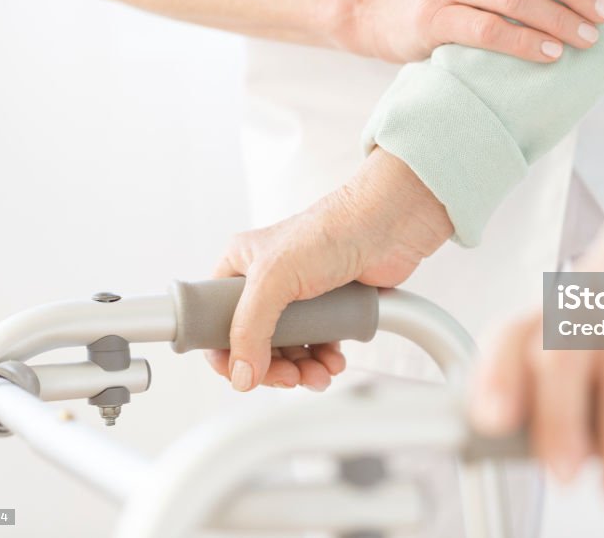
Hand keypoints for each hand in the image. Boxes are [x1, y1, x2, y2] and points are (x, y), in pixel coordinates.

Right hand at [206, 149, 452, 391]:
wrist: (388, 225)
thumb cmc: (330, 232)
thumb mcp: (274, 278)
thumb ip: (251, 329)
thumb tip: (243, 376)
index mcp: (240, 267)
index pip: (216, 321)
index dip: (227, 354)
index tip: (244, 376)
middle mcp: (267, 282)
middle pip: (254, 342)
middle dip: (273, 367)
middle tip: (290, 377)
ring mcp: (299, 296)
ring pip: (289, 348)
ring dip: (302, 369)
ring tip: (318, 374)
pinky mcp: (330, 306)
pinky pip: (318, 345)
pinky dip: (324, 360)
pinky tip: (334, 362)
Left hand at [470, 171, 603, 500]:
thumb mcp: (593, 301)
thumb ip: (565, 358)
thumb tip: (541, 434)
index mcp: (563, 296)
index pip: (515, 332)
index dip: (498, 377)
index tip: (493, 421)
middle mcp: (597, 293)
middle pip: (563, 354)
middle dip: (559, 420)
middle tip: (562, 470)